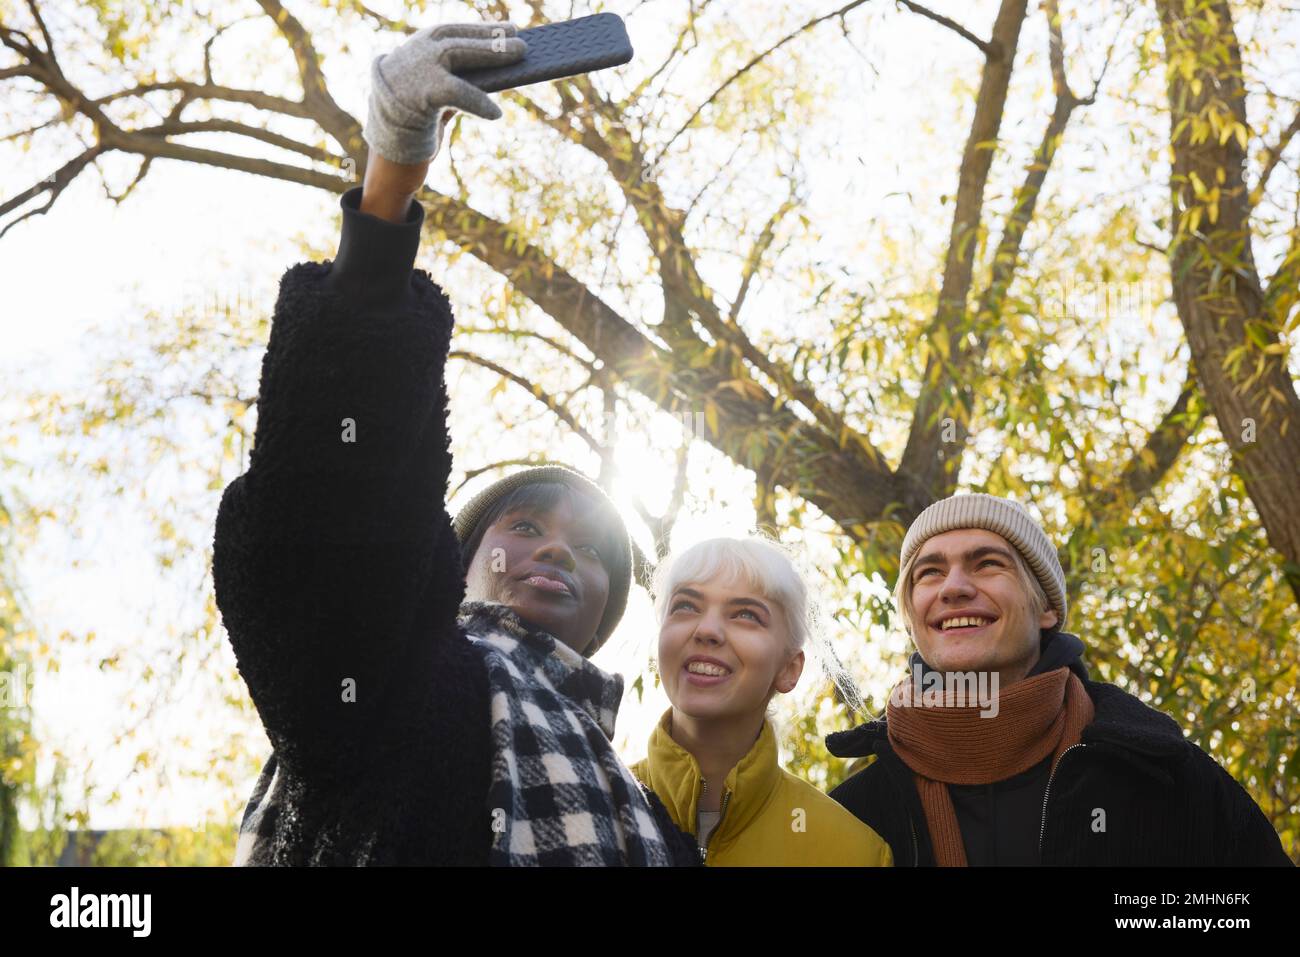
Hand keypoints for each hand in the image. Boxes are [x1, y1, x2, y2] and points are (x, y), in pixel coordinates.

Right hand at [363, 21, 527, 166]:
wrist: (388, 150)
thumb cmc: (416, 124)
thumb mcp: (435, 96)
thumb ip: (455, 82)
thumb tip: (495, 74)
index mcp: (415, 50)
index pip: (451, 32)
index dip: (481, 29)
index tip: (510, 28)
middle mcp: (414, 54)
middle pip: (457, 40)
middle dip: (491, 38)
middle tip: (522, 42)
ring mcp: (415, 71)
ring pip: (457, 53)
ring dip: (491, 52)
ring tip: (519, 54)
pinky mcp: (420, 94)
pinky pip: (457, 92)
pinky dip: (479, 102)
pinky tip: (496, 114)